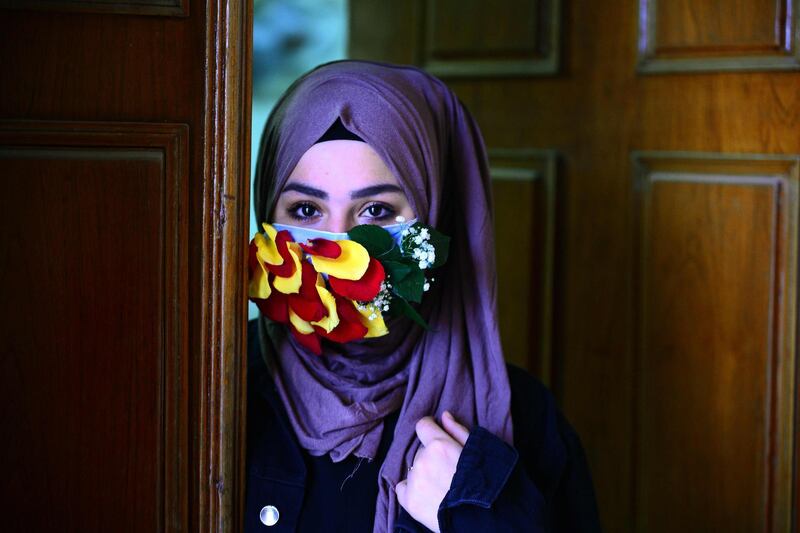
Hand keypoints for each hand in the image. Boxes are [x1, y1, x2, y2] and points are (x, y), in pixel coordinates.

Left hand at [395, 411, 470, 531]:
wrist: (480, 518)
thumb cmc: (483, 483)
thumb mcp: (476, 452)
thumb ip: (457, 431)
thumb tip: (444, 415)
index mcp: (439, 445)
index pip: (423, 426)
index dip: (429, 428)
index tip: (433, 434)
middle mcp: (422, 460)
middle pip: (422, 451)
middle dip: (431, 457)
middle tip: (447, 471)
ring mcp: (414, 480)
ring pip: (414, 468)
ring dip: (423, 473)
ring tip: (441, 487)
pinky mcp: (409, 500)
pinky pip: (403, 487)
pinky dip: (411, 489)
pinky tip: (427, 496)